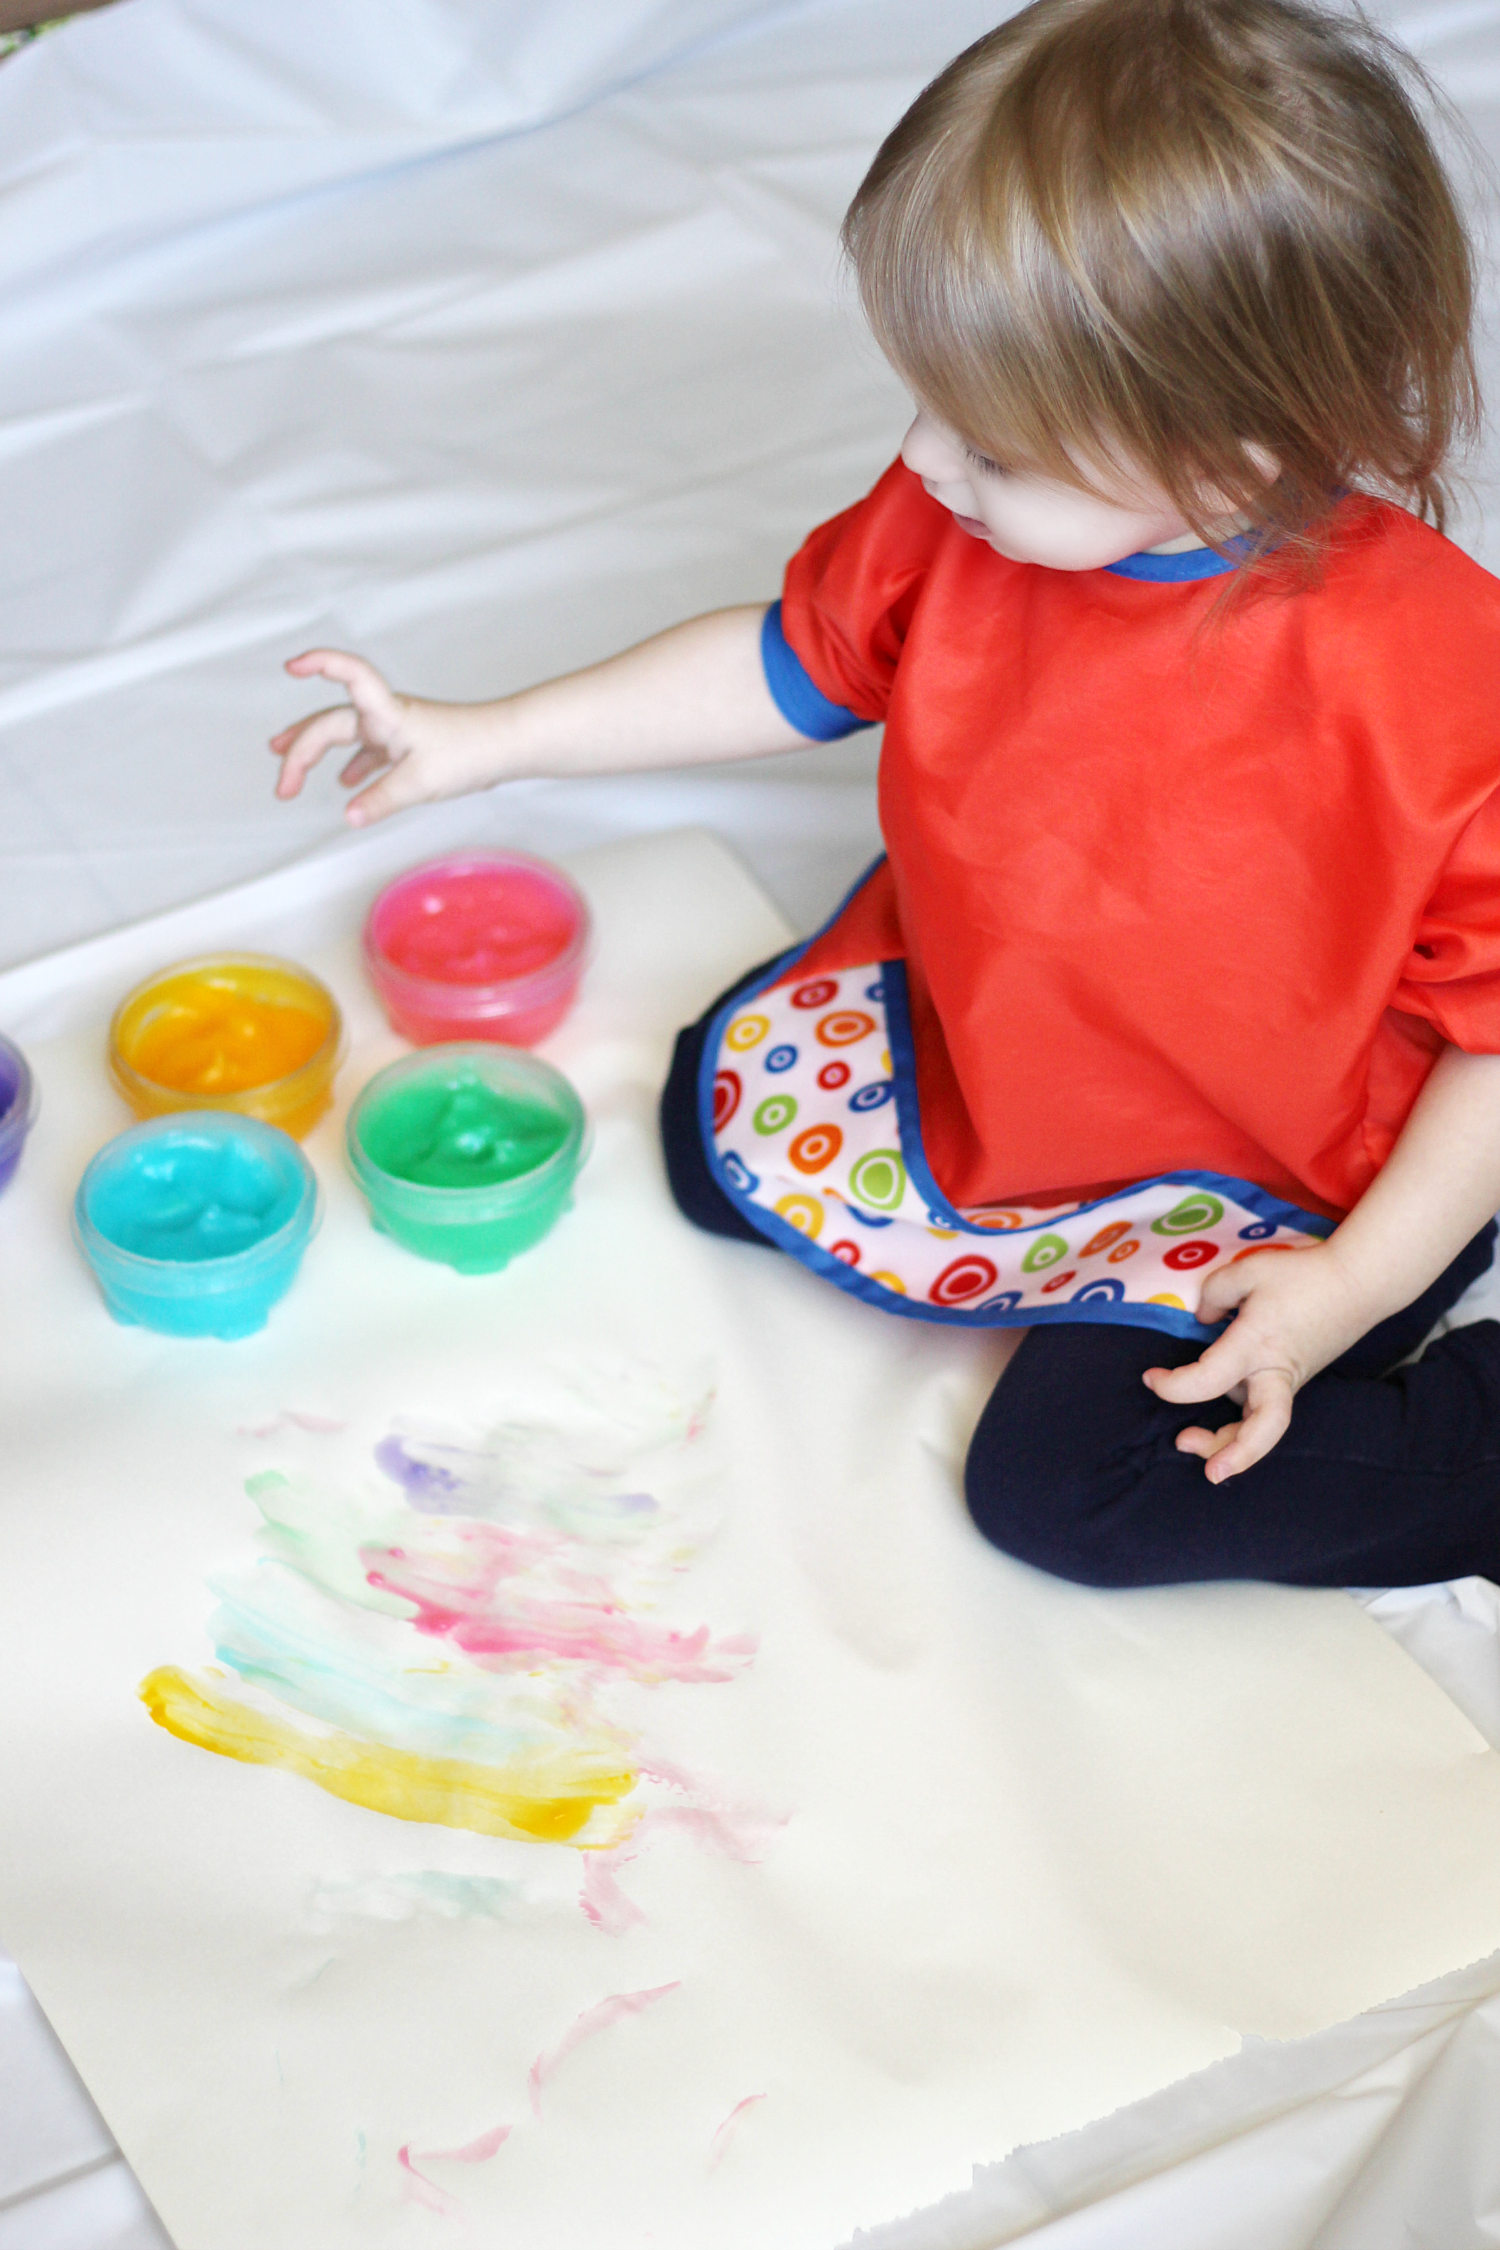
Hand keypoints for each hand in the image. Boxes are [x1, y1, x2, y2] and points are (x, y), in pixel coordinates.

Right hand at [271, 650, 507, 824]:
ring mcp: (395, 731)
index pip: (350, 676)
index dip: (320, 664)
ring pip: (345, 737)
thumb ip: (382, 799)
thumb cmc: (470, 751)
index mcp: (388, 713)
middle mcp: (386, 717)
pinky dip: (353, 767)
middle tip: (283, 784)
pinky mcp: (407, 746)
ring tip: (290, 771)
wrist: (505, 748)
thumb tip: (349, 815)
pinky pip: (369, 754)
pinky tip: (346, 785)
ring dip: (316, 753)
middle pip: (330, 723)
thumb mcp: (422, 782)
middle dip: (299, 748)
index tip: (291, 666)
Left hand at [1141, 1242, 1375, 1482]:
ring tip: (1189, 1441)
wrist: (1359, 1283)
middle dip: (1232, 1453)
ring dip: (1228, 1442)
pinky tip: (1218, 1420)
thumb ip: (1213, 1294)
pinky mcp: (1292, 1380)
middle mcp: (1275, 1373)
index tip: (1151, 1378)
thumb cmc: (1304, 1275)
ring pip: (1259, 1426)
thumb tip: (1202, 1321)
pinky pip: (1262, 1409)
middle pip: (1260, 1430)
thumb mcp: (1249, 1270)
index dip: (1173, 1387)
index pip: (1209, 1381)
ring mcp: (1287, 1381)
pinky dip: (1239, 1421)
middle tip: (1199, 1461)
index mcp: (1257, 1346)